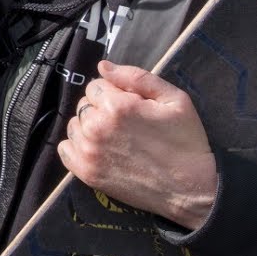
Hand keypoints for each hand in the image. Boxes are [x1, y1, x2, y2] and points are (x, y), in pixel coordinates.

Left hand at [58, 60, 217, 230]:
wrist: (191, 189)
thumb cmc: (186, 142)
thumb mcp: (174, 99)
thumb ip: (137, 77)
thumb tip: (103, 66)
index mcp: (116, 106)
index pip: (96, 85)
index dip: (114, 93)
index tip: (131, 106)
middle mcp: (96, 127)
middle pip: (84, 104)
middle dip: (101, 109)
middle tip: (126, 124)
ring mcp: (88, 152)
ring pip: (75, 125)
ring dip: (89, 127)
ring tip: (115, 138)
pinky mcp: (85, 173)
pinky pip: (65, 149)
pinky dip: (77, 146)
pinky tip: (99, 150)